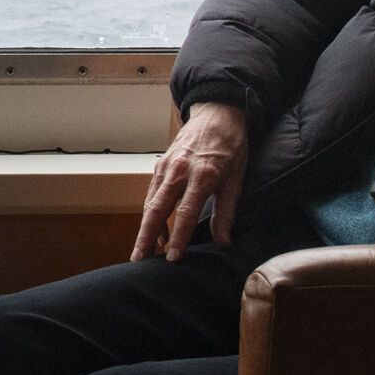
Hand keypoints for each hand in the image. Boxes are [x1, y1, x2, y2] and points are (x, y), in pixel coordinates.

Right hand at [133, 100, 248, 260]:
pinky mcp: (160, 164)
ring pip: (150, 203)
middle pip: (157, 210)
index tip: (173, 259)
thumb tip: (223, 241)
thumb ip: (227, 211)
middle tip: (138, 261)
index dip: (178, 238)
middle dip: (146, 238)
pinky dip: (151, 213)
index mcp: (202, 175)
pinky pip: (152, 193)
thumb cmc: (231, 146)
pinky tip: (157, 231)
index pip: (185, 213)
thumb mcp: (237, 178)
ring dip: (145, 229)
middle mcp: (179, 171)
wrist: (217, 113)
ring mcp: (166, 166)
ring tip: (143, 252)